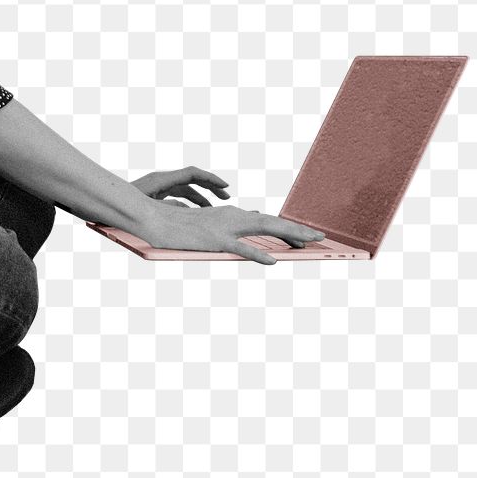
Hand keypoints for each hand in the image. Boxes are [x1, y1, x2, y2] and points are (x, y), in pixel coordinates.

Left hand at [131, 166, 231, 207]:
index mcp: (162, 180)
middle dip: (211, 186)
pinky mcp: (156, 195)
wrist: (103, 204)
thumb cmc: (121, 205)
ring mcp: (159, 187)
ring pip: (187, 189)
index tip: (225, 186)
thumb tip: (187, 212)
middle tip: (227, 196)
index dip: (210, 178)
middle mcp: (162, 181)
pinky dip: (190, 203)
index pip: (192, 173)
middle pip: (192, 179)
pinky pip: (178, 196)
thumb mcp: (146, 206)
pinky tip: (197, 214)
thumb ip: (166, 208)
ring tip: (217, 208)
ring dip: (202, 197)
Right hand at [131, 168, 324, 263]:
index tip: (307, 235)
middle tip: (322, 238)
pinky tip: (272, 263)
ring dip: (289, 236)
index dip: (288, 228)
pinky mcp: (215, 240)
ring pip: (264, 230)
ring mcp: (225, 228)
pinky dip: (258, 256)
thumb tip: (247, 224)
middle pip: (272, 223)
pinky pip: (241, 249)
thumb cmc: (178, 226)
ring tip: (309, 244)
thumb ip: (227, 228)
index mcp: (231, 215)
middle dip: (298, 230)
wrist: (154, 219)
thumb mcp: (207, 226)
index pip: (266, 221)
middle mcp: (233, 217)